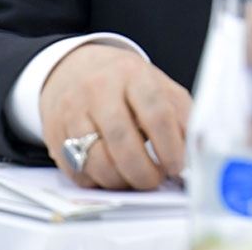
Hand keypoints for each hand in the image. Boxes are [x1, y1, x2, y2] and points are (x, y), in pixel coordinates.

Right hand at [39, 43, 192, 189]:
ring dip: (120, 181)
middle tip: (154, 180)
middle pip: (122, 139)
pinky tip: (111, 174)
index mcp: (132, 74)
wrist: (72, 69)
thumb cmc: (124, 84)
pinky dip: (97, 182)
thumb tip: (197, 151)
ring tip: (134, 179)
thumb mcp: (157, 85)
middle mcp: (99, 89)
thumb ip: (181, 115)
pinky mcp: (54, 133)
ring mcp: (72, 111)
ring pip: (96, 160)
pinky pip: (76, 171)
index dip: (169, 146)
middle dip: (143, 170)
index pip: (155, 111)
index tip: (177, 166)